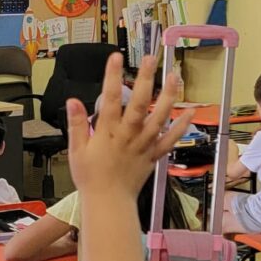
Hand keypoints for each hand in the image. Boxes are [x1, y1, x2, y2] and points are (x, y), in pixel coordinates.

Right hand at [66, 53, 191, 196]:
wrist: (108, 202)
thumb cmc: (90, 178)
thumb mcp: (76, 150)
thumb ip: (76, 124)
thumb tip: (72, 101)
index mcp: (107, 132)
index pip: (109, 98)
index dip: (112, 76)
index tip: (115, 58)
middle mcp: (128, 135)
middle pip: (139, 103)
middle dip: (145, 79)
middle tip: (151, 59)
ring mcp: (143, 145)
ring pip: (159, 117)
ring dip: (168, 96)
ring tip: (174, 76)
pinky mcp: (153, 155)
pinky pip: (170, 139)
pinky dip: (180, 126)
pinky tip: (188, 112)